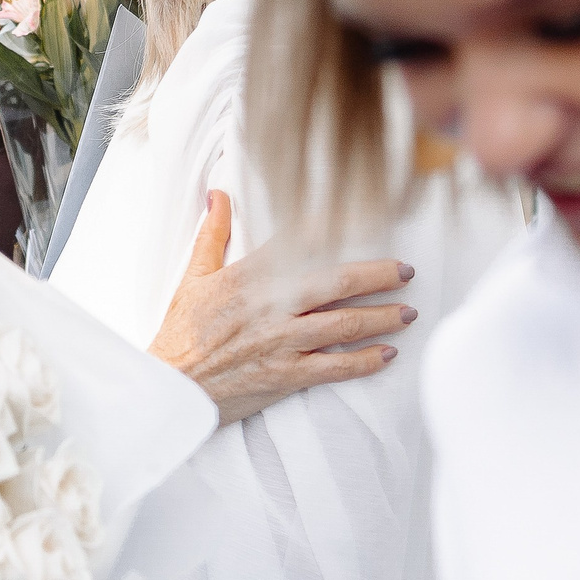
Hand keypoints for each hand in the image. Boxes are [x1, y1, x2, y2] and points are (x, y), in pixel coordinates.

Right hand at [145, 191, 414, 425]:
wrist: (170, 387)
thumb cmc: (179, 333)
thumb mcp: (191, 277)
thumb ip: (212, 233)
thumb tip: (219, 193)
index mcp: (249, 276)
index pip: (302, 242)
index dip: (338, 229)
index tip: (368, 218)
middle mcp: (271, 306)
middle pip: (339, 283)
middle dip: (379, 275)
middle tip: (406, 271)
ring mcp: (281, 342)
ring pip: (345, 324)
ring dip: (383, 317)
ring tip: (408, 313)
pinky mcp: (286, 375)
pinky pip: (336, 367)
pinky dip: (365, 360)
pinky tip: (387, 353)